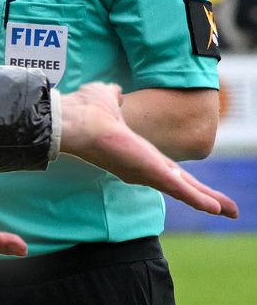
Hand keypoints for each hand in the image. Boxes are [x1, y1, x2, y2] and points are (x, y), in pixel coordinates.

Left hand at [59, 83, 237, 217]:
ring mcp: (147, 172)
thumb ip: (115, 98)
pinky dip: (198, 199)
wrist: (74, 120)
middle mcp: (144, 167)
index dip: (185, 178)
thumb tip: (116, 92)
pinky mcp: (150, 172)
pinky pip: (179, 189)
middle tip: (228, 210)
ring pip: (185, 190)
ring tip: (230, 212)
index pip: (168, 169)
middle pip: (182, 185)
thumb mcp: (107, 99)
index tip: (196, 185)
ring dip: (208, 200)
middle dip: (205, 196)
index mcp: (138, 153)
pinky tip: (216, 208)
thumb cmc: (85, 111)